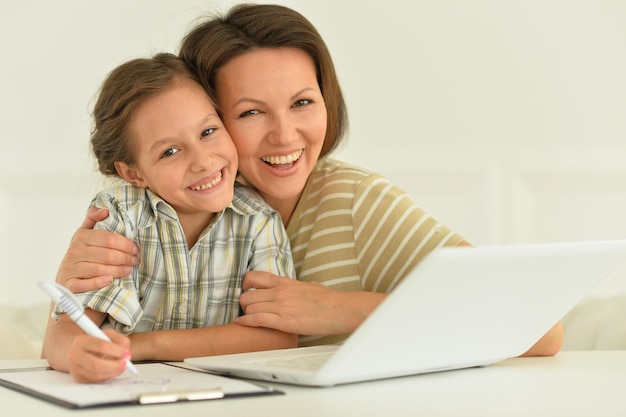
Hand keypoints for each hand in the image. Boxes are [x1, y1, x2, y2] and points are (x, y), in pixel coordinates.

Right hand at [56, 206, 138, 292]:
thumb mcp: (84, 234)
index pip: (108, 239)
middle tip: (136, 261)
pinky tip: (110, 280)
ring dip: (118, 270)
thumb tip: (104, 210)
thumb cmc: (81, 254)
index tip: (136, 249)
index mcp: (81, 237)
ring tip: (129, 270)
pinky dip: (98, 282)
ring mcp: (70, 268)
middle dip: (125, 258)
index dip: (125, 244)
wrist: (65, 280)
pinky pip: (85, 284)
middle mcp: (74, 252)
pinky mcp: (69, 284)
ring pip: (99, 269)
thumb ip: (93, 219)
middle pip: (106, 255)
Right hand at [67, 329, 131, 382]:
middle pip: (96, 364)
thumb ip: (119, 339)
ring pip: (96, 375)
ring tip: (121, 367)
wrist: (75, 349)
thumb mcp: (106, 334)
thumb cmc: (94, 341)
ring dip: (113, 372)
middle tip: (125, 363)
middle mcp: (74, 355)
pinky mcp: (78, 378)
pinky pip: (96, 381)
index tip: (126, 353)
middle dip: (115, 365)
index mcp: (81, 341)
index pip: (101, 346)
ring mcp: (74, 368)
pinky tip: (113, 371)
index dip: (117, 351)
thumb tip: (127, 353)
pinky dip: (107, 376)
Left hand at [236, 271, 385, 336]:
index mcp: (285, 282)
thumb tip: (298, 287)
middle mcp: (279, 292)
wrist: (340, 309)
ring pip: (249, 307)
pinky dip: (246, 322)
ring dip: (246, 315)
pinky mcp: (283, 321)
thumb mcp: (309, 286)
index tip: (247, 291)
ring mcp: (280, 305)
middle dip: (244, 304)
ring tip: (248, 320)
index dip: (246, 285)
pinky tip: (241, 324)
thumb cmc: (329, 300)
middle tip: (247, 310)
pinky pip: (256, 319)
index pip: (254, 277)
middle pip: (247, 295)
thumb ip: (297, 286)